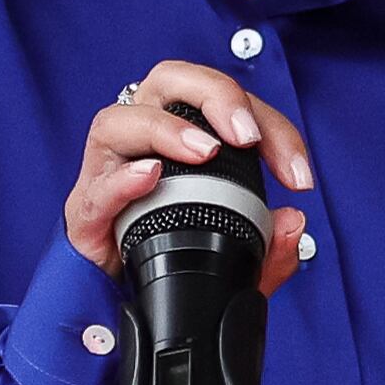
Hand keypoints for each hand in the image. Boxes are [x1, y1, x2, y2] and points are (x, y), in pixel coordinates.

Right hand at [66, 60, 312, 291]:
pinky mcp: (86, 211)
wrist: (116, 304)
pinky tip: (149, 177)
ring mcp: (108, 172)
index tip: (298, 174)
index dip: (273, 128)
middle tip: (247, 136)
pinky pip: (97, 184)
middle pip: (170, 80)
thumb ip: (272, 250)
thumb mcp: (236, 262)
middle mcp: (143, 140)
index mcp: (183, 135)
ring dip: (166, 129)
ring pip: (121, 120)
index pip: (229, 105)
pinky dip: (124, 178)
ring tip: (205, 152)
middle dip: (217, 96)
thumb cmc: (170, 262)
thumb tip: (293, 222)